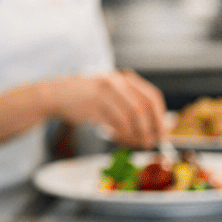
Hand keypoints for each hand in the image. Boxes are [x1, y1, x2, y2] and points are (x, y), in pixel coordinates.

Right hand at [47, 69, 167, 148]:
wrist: (57, 94)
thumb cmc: (90, 97)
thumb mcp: (114, 93)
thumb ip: (136, 104)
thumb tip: (164, 124)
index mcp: (124, 78)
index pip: (152, 97)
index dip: (160, 117)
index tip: (163, 133)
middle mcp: (114, 83)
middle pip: (142, 109)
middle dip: (149, 129)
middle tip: (150, 142)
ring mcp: (102, 94)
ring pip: (128, 119)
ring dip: (134, 135)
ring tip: (133, 142)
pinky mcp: (91, 107)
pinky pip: (113, 125)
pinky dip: (119, 135)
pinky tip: (117, 137)